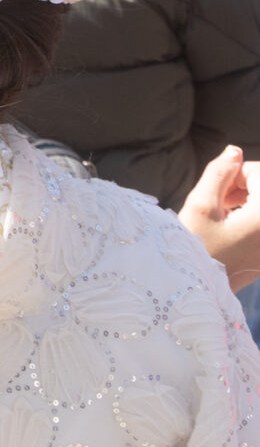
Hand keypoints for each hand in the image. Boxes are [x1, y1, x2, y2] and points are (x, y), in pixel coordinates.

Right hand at [180, 146, 259, 290]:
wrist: (193, 295)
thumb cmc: (193, 249)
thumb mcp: (201, 206)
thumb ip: (219, 172)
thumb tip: (234, 151)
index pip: (258, 173)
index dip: (234, 173)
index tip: (214, 189)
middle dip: (242, 187)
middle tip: (217, 201)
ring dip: (246, 201)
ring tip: (221, 214)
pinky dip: (250, 218)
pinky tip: (230, 227)